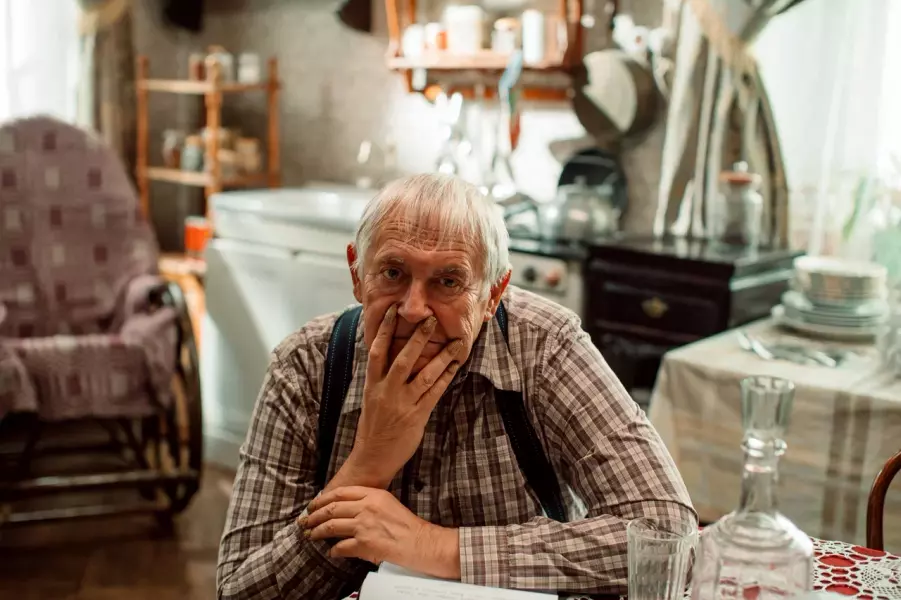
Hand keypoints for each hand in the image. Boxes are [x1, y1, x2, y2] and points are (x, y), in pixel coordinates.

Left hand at [300, 486, 460, 578]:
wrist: (419, 542)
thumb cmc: (406, 525)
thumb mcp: (387, 503)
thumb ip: (367, 501)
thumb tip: (346, 507)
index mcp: (372, 495)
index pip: (340, 493)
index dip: (322, 499)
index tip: (313, 505)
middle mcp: (366, 507)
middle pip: (331, 508)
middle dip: (314, 516)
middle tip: (305, 521)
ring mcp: (364, 525)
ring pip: (331, 526)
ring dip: (317, 532)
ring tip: (311, 535)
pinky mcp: (364, 544)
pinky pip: (341, 547)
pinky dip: (333, 551)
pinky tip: (331, 552)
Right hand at [335, 305, 463, 489]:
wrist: (372, 458)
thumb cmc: (374, 427)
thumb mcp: (372, 398)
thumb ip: (382, 378)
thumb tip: (394, 355)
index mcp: (372, 384)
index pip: (376, 351)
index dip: (384, 330)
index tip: (393, 310)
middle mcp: (386, 391)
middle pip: (402, 358)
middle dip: (417, 338)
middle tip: (430, 318)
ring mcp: (402, 403)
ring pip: (424, 375)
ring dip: (442, 356)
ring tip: (457, 342)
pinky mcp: (417, 416)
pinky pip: (434, 393)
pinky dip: (446, 377)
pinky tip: (455, 365)